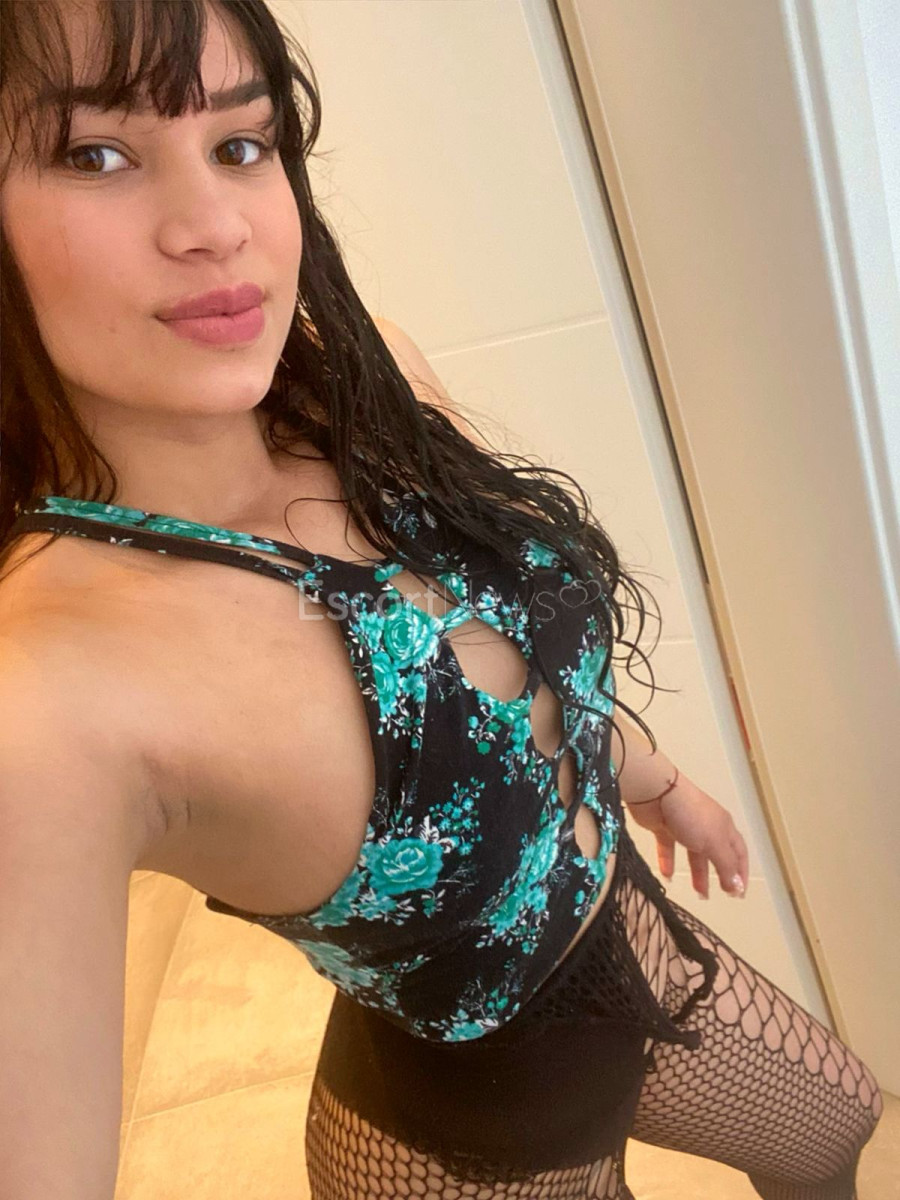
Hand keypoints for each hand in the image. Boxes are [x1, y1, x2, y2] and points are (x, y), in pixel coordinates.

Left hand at [624, 773, 748, 898]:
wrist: (656, 793)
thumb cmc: (690, 813)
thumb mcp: (715, 843)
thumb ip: (726, 865)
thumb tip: (736, 885)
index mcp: (724, 827)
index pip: (739, 853)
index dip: (741, 873)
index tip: (739, 893)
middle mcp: (706, 826)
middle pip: (716, 854)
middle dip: (720, 875)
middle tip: (721, 893)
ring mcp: (685, 826)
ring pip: (694, 854)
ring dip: (697, 873)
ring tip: (698, 893)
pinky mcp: (664, 826)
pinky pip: (668, 848)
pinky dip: (668, 862)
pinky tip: (667, 876)